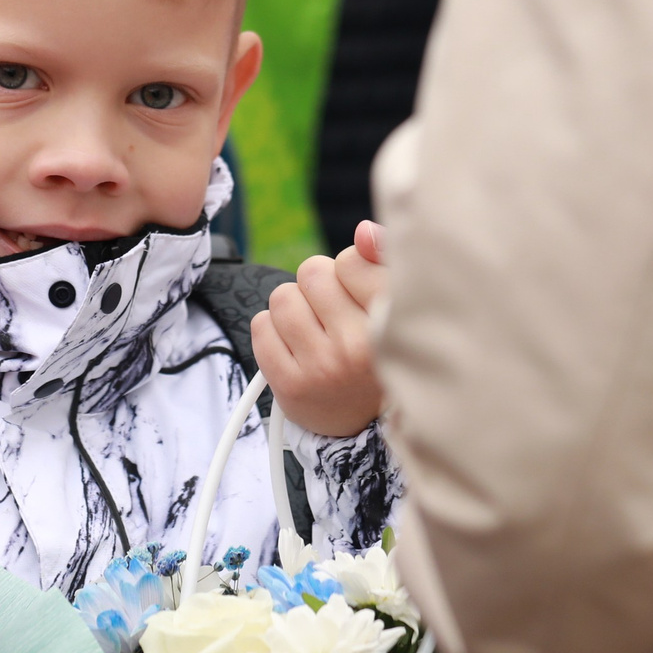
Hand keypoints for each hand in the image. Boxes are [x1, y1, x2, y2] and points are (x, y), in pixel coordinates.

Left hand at [253, 221, 387, 437]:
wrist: (364, 422)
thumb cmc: (376, 348)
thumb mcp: (390, 304)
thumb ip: (382, 260)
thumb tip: (361, 231)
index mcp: (392, 321)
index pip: (350, 260)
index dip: (347, 270)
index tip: (356, 294)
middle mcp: (361, 346)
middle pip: (311, 273)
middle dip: (315, 286)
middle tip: (331, 314)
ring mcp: (324, 368)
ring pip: (282, 297)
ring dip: (291, 307)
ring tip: (312, 330)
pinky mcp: (290, 386)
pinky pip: (260, 326)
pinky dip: (271, 330)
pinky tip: (294, 347)